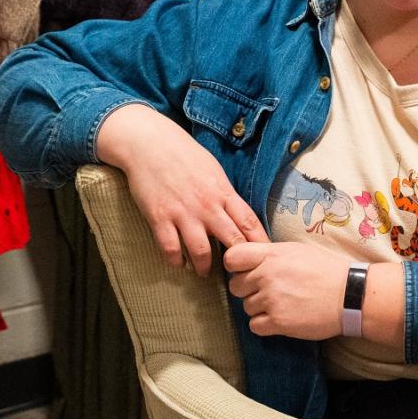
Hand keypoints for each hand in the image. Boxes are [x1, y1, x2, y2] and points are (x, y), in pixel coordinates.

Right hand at [96, 103, 267, 275]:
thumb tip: (239, 216)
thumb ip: (226, 195)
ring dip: (204, 267)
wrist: (150, 144)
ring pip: (202, 251)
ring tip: (204, 272)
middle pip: (232, 241)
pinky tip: (178, 262)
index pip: (249, 222)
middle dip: (238, 261)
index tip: (266, 257)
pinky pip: (171, 249)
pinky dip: (176, 261)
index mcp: (223, 192)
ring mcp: (183, 212)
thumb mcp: (214, 171)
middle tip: (238, 274)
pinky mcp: (160, 218)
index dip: (260, 243)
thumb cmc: (184, 155)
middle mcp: (207, 205)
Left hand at [224, 242, 351, 340]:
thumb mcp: (297, 250)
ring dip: (259, 308)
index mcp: (271, 255)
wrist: (351, 294)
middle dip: (248, 289)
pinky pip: (255, 326)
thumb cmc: (327, 270)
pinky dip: (265, 324)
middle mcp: (267, 276)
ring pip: (246, 307)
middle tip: (268, 290)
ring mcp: (272, 300)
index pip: (232, 258)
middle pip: (235, 286)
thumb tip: (252, 259)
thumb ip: (271, 254)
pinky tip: (281, 318)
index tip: (246, 271)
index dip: (236, 266)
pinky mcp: (278, 322)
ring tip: (282, 304)